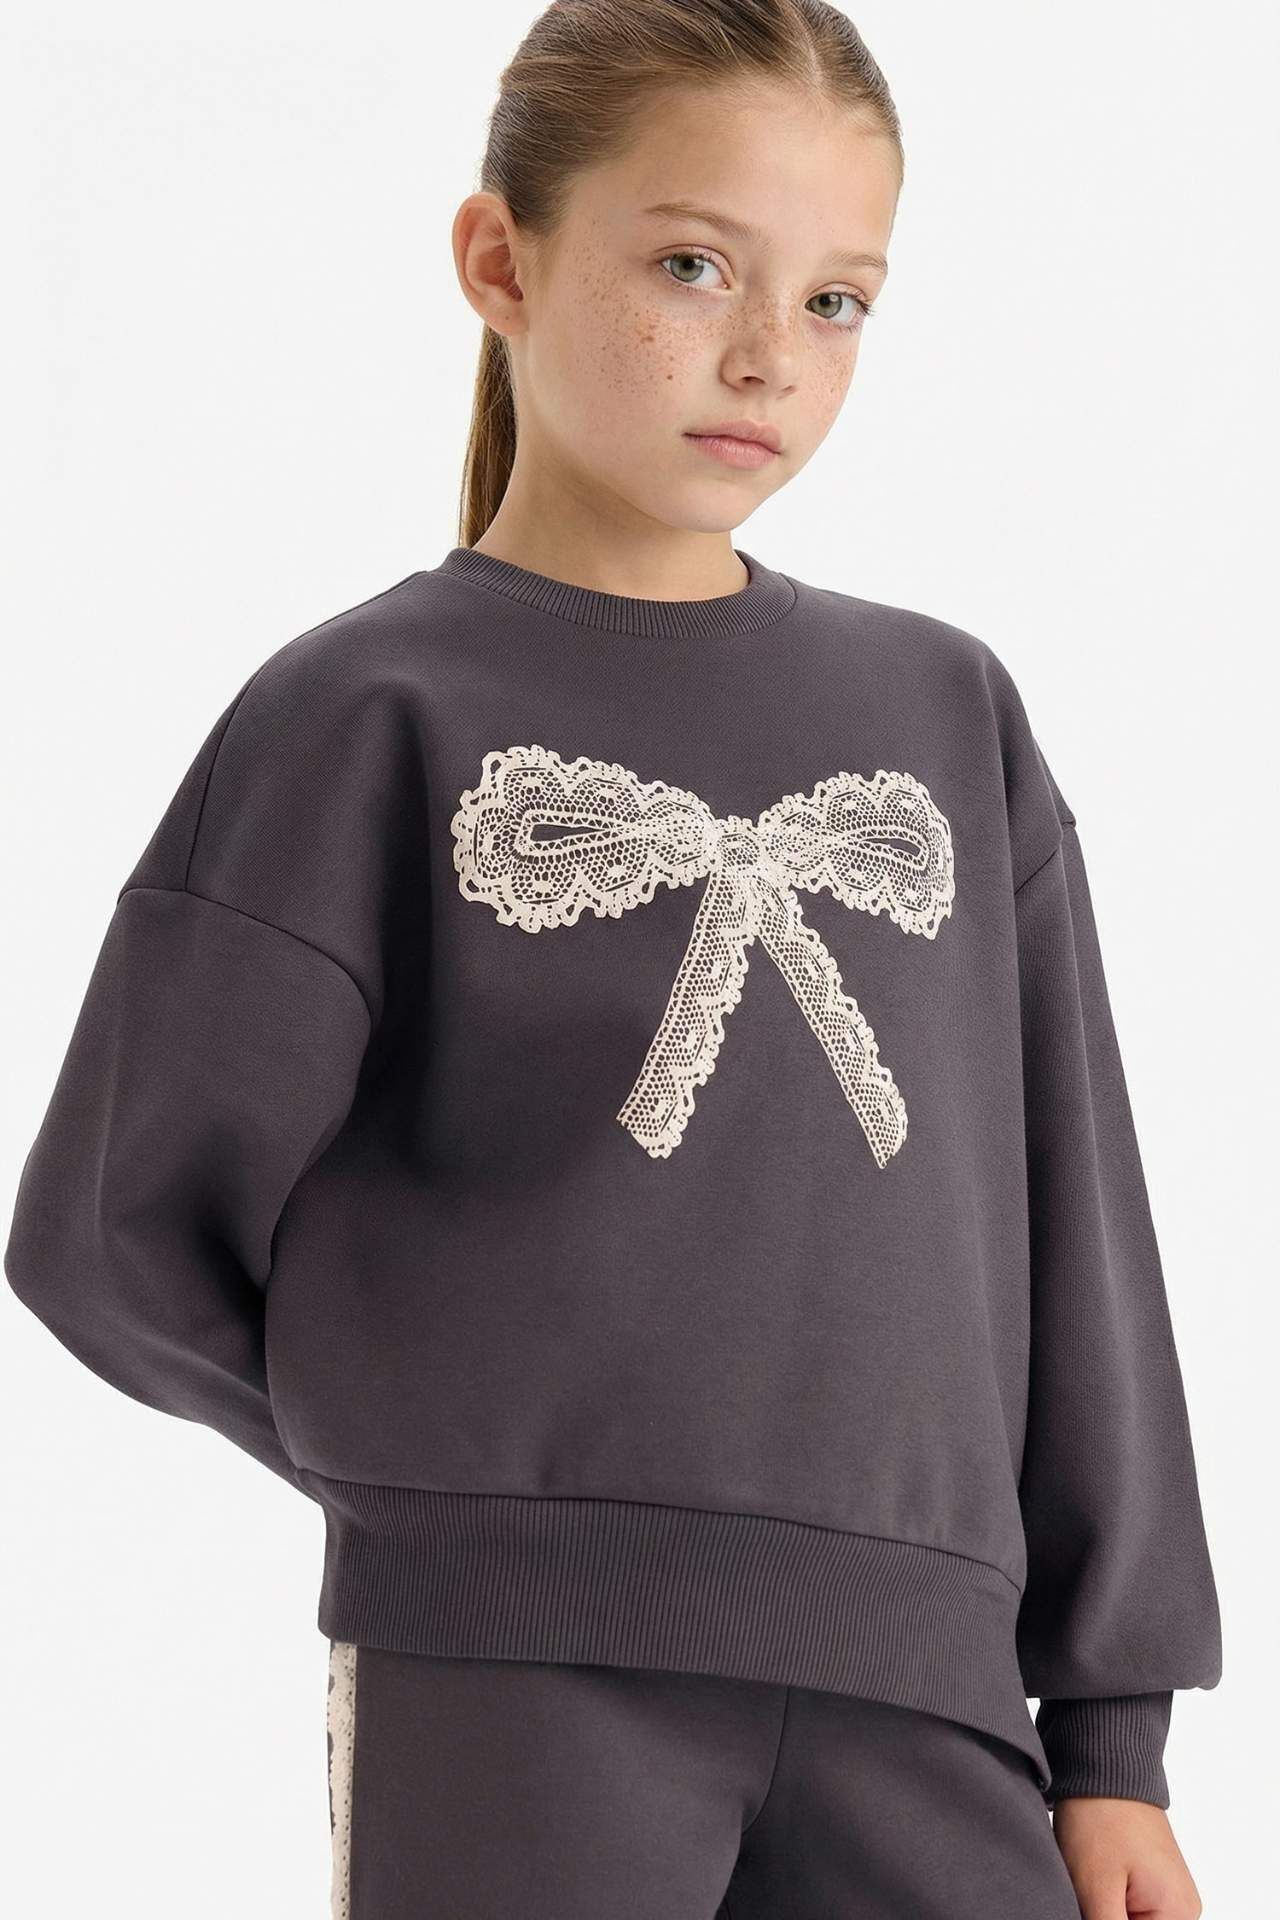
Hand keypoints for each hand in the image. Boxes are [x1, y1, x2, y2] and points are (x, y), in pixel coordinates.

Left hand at [1052, 1796, 1201, 1917]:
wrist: (1103, 1764)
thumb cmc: (1101, 1817)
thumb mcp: (1095, 1888)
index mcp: (1178, 1916)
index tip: (1088, 1909)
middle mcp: (1182, 1910)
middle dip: (1101, 1918)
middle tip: (1083, 1897)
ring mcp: (1167, 1896)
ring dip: (1102, 1913)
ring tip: (1087, 1888)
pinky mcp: (1150, 1883)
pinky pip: (1129, 1911)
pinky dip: (1106, 1905)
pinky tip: (1090, 1884)